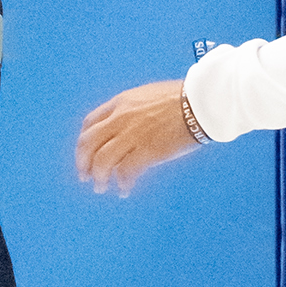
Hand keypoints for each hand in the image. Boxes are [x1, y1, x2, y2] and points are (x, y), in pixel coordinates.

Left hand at [77, 80, 201, 193]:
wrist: (201, 102)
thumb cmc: (183, 98)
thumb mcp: (148, 96)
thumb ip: (132, 110)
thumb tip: (126, 128)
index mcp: (120, 103)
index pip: (89, 123)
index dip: (83, 142)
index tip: (85, 155)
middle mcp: (121, 118)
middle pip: (88, 144)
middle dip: (83, 163)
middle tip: (85, 177)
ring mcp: (133, 135)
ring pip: (102, 161)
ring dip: (99, 178)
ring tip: (101, 188)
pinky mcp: (148, 151)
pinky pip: (125, 172)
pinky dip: (122, 183)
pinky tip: (125, 190)